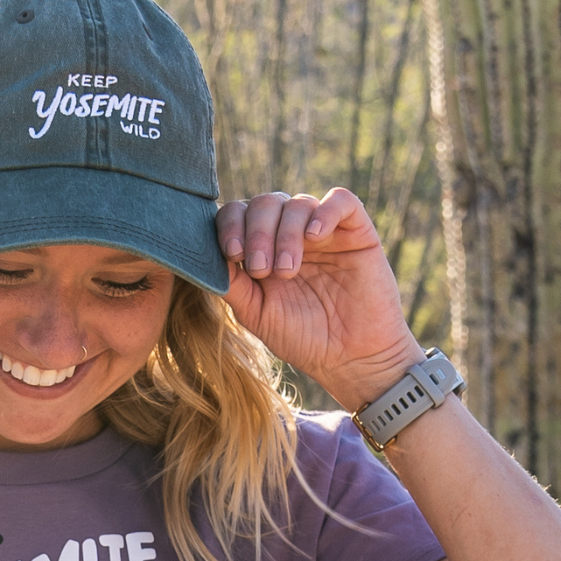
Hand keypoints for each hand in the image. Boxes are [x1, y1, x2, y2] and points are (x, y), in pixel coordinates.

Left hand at [215, 188, 424, 407]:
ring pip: (296, 203)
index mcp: (262, 248)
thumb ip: (232, 284)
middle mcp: (290, 233)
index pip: (237, 215)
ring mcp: (323, 230)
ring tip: (288, 270)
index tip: (232, 255)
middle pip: (264, 203)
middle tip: (261, 268)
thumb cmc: (303, 338)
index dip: (229, 226)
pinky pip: (340, 201)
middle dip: (257, 232)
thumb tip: (205, 256)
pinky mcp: (356, 231)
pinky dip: (324, 212)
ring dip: (286, 234)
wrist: (352, 359)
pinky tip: (315, 236)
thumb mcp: (257, 313)